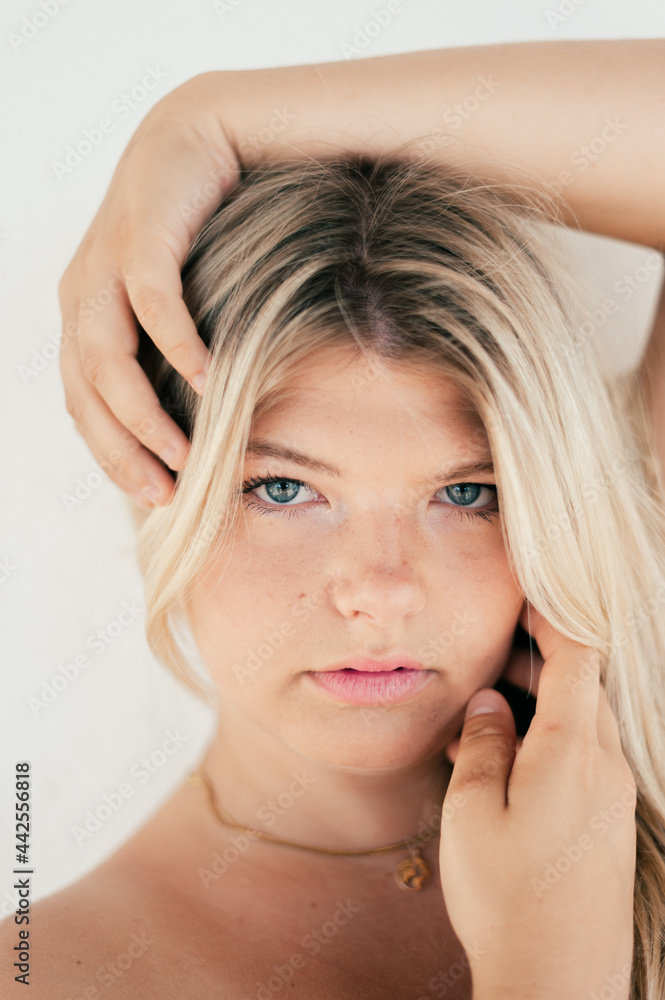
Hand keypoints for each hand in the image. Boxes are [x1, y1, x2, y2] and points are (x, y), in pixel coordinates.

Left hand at [58, 73, 240, 506]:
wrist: (200, 137)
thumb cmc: (196, 232)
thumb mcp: (176, 302)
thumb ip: (170, 353)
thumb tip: (200, 418)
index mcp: (83, 318)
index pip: (82, 405)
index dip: (113, 457)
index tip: (157, 495)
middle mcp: (80, 296)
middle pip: (85, 395)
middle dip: (123, 452)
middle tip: (166, 494)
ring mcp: (104, 265)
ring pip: (107, 360)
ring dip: (144, 415)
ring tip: (186, 455)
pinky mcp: (140, 235)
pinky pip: (152, 304)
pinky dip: (178, 347)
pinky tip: (207, 381)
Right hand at [438, 607, 636, 999]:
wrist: (558, 983)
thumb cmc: (506, 897)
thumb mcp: (473, 811)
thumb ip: (483, 742)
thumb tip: (492, 701)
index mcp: (574, 751)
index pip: (579, 656)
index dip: (552, 619)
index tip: (521, 602)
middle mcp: (606, 766)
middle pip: (584, 685)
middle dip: (538, 662)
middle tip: (486, 662)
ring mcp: (614, 796)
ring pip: (584, 721)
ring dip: (541, 705)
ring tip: (483, 719)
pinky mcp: (610, 824)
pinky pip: (586, 759)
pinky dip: (549, 742)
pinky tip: (505, 766)